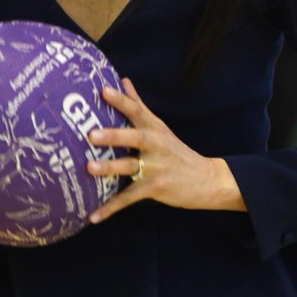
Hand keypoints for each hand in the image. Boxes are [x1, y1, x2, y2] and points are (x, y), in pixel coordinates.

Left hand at [85, 78, 243, 222]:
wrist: (206, 180)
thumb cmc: (176, 152)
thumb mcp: (160, 127)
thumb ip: (139, 105)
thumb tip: (124, 80)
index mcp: (154, 129)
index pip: (136, 110)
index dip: (121, 99)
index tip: (103, 90)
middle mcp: (155, 145)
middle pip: (134, 138)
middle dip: (114, 135)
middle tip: (92, 134)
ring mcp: (156, 167)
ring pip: (130, 167)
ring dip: (109, 168)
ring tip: (89, 168)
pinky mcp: (155, 188)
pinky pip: (129, 198)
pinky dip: (111, 208)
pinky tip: (93, 216)